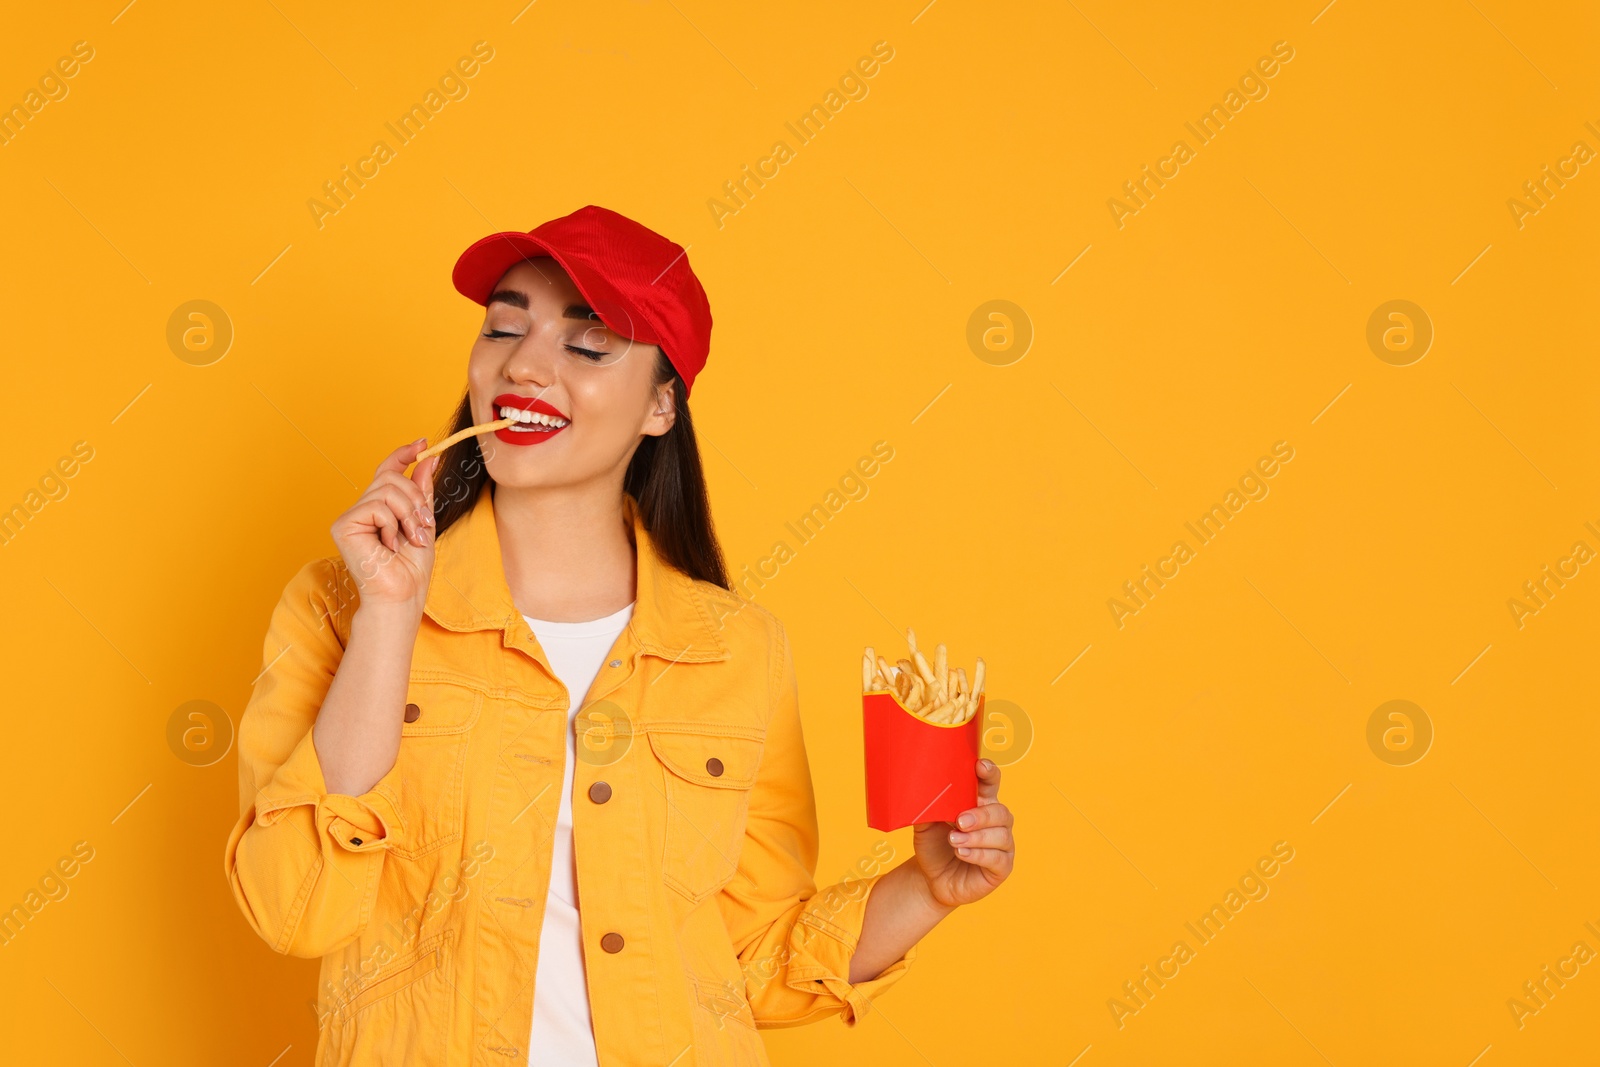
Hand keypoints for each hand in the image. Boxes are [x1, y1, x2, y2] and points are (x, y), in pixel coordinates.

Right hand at [330, 439, 439, 612]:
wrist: (401, 596)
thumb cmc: (410, 569)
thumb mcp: (423, 523)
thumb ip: (422, 492)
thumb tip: (429, 458)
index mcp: (379, 509)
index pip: (388, 471)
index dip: (404, 454)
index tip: (424, 444)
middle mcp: (361, 509)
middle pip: (391, 478)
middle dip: (415, 500)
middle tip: (423, 527)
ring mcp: (350, 517)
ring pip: (386, 490)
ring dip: (408, 514)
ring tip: (410, 539)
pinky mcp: (342, 525)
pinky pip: (376, 506)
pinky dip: (392, 525)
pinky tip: (389, 546)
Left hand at [911, 759, 1014, 907]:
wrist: (930, 879)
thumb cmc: (933, 846)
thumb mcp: (926, 825)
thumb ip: (928, 808)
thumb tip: (921, 791)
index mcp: (980, 804)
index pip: (991, 783)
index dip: (989, 773)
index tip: (980, 766)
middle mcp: (996, 822)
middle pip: (1000, 811)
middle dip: (981, 815)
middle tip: (959, 821)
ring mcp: (1002, 845)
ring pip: (1000, 835)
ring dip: (976, 837)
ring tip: (954, 841)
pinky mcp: (1001, 867)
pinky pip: (997, 858)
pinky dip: (978, 854)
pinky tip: (962, 853)